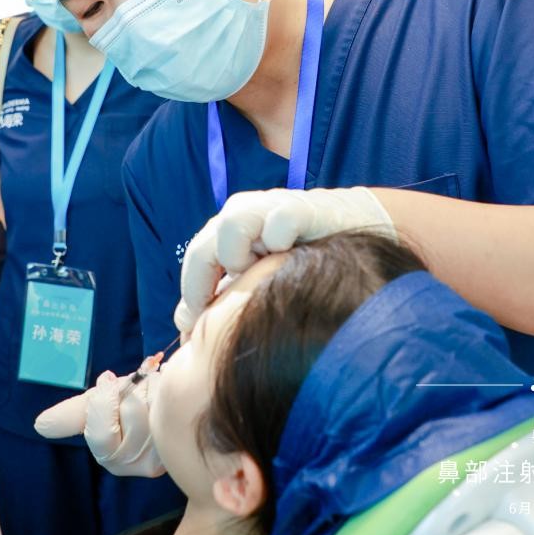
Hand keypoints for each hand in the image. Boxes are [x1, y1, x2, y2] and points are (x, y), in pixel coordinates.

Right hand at [34, 370, 165, 477]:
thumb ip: (71, 414)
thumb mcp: (97, 403)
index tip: (108, 381)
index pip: (101, 435)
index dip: (103, 402)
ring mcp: (161, 455)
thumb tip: (40, 425)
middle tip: (132, 390)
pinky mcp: (180, 442)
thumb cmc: (132, 399)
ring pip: (146, 412)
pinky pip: (164, 410)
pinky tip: (162, 396)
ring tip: (150, 392)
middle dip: (126, 395)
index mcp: (112, 457)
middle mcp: (136, 464)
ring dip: (146, 390)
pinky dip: (161, 393)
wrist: (169, 391)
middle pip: (127, 418)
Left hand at [176, 187, 394, 333]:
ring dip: (238, 259)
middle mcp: (240, 214)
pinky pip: (277, 221)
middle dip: (205, 284)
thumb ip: (219, 297)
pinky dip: (277, 242)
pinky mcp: (300, 206)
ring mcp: (268, 207)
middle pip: (201, 247)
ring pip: (229, 227)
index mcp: (225, 231)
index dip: (193, 295)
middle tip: (219, 311)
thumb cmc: (300, 257)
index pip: (193, 262)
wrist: (352, 225)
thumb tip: (182, 321)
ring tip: (258, 277)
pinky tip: (289, 258)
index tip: (200, 328)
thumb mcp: (255, 279)